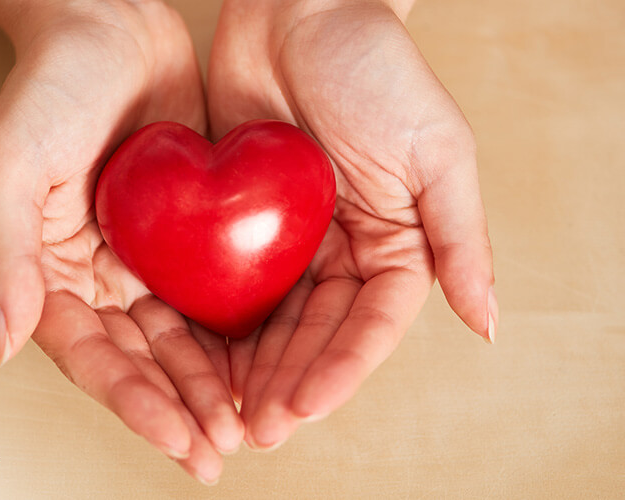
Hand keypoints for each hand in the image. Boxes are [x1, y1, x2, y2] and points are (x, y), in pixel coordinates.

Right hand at [0, 0, 240, 482]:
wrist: (110, 26)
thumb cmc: (48, 88)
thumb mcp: (11, 165)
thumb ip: (5, 255)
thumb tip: (2, 344)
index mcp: (52, 272)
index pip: (92, 355)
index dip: (132, 402)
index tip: (177, 438)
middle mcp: (100, 277)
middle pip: (140, 361)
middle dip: (180, 409)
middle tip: (220, 452)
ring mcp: (146, 260)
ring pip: (181, 340)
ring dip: (211, 387)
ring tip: (248, 427)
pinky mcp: (187, 237)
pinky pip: (213, 295)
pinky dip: (235, 334)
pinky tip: (265, 365)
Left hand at [208, 0, 496, 448]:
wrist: (297, 8)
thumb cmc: (374, 67)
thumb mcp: (436, 151)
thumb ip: (459, 239)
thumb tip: (488, 325)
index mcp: (393, 242)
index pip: (369, 324)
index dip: (340, 369)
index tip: (303, 406)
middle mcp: (342, 249)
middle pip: (317, 333)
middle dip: (289, 381)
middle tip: (257, 427)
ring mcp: (289, 239)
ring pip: (272, 320)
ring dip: (251, 368)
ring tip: (227, 411)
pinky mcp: (240, 221)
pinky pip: (228, 281)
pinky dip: (216, 323)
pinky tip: (196, 356)